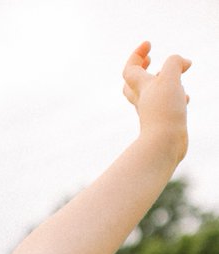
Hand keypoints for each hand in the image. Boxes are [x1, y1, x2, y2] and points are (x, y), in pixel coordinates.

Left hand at [123, 42, 190, 163]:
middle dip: (141, 69)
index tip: (149, 44)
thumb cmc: (164, 112)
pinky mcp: (163, 123)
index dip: (137, 54)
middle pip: (133, 84)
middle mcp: (144, 101)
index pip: (130, 69)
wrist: (164, 145)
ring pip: (152, 95)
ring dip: (162, 83)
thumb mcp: (170, 78)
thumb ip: (174, 63)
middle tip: (150, 59)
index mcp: (142, 88)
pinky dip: (175, 99)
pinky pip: (166, 108)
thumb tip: (183, 63)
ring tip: (175, 77)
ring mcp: (152, 113)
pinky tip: (185, 99)